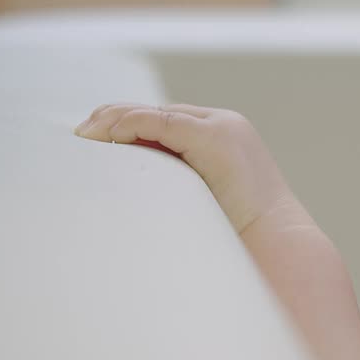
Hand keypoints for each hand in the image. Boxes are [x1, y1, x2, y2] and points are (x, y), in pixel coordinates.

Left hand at [75, 104, 300, 232]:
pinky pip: (158, 122)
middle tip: (80, 137)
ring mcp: (222, 128)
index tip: (91, 142)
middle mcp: (224, 125)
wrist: (279, 248)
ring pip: (153, 112)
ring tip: (84, 138)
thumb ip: (174, 186)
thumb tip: (131, 193)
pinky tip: (105, 138)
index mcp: (223, 139)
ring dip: (113, 121)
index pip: (163, 121)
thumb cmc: (242, 241)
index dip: (124, 126)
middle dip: (113, 119)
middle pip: (155, 111)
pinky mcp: (215, 137)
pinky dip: (128, 126)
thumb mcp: (200, 205)